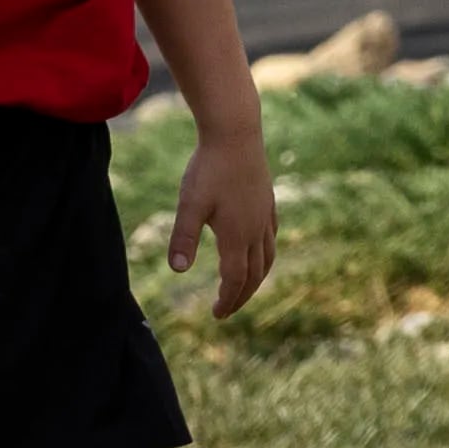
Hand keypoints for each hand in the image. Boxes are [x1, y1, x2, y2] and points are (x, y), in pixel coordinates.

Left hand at [166, 121, 276, 317]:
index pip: (235, 279)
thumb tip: (177, 270)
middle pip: (254, 274)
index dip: (227, 300)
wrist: (235, 133)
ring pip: (267, 256)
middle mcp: (256, 230)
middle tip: (226, 309)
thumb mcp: (189, 203)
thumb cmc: (208, 168)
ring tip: (243, 286)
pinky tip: (256, 248)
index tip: (216, 314)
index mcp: (237, 236)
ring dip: (256, 277)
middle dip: (241, 296)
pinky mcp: (267, 200)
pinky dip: (264, 252)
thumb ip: (183, 237)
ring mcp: (265, 215)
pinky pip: (271, 236)